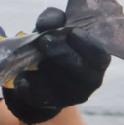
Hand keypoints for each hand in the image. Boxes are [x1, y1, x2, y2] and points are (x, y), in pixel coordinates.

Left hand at [3, 7, 110, 124]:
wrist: (39, 77)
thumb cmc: (54, 49)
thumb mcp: (55, 31)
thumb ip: (53, 20)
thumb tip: (49, 21)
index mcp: (97, 63)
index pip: (100, 55)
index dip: (86, 43)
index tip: (70, 32)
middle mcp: (89, 82)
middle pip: (80, 70)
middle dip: (61, 53)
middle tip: (43, 41)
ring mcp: (70, 96)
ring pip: (59, 83)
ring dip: (45, 66)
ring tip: (35, 56)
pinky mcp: (50, 103)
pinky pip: (37, 93)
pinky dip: (28, 81)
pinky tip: (24, 74)